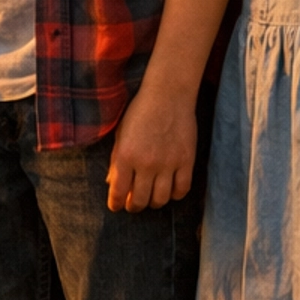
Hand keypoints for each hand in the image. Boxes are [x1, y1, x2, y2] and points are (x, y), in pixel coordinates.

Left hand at [106, 80, 196, 212]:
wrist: (168, 93)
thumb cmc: (140, 111)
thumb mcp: (121, 133)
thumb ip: (116, 160)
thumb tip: (112, 184)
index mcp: (125, 155)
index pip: (118, 194)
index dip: (116, 204)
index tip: (117, 205)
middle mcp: (146, 163)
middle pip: (139, 201)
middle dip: (134, 206)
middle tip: (134, 202)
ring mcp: (168, 163)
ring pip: (160, 200)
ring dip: (154, 202)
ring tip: (152, 195)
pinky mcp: (186, 160)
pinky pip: (181, 190)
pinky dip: (175, 194)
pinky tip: (170, 187)